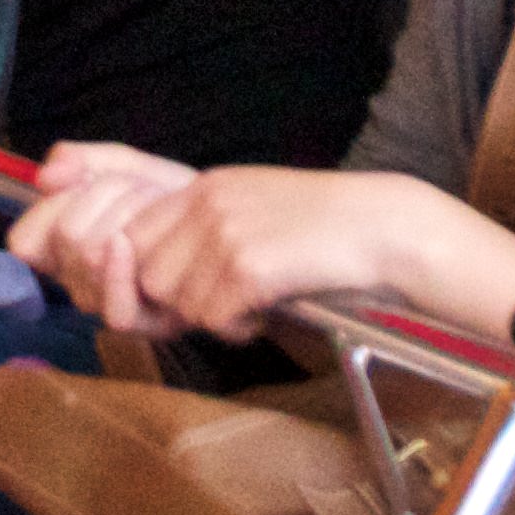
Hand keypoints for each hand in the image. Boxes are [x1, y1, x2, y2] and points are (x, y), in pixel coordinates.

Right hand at [7, 140, 204, 331]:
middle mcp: (78, 283)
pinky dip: (118, 272)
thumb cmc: (168, 196)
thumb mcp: (121, 164)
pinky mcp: (145, 325)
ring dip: (125, 217)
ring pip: (91, 262)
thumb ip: (80, 161)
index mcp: (61, 250)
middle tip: (138, 186)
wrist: (226, 219)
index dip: (50, 208)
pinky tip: (129, 243)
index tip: (84, 179)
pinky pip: (116, 312)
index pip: (25, 242)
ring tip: (156, 203)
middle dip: (103, 195)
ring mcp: (109, 306)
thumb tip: (45, 177)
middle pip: (67, 239)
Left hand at [115, 167, 429, 342]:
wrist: (380, 227)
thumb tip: (154, 275)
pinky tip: (267, 312)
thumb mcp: (251, 205)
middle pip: (149, 276)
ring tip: (252, 305)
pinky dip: (238, 328)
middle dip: (181, 301)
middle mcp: (207, 204)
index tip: (193, 288)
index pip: (134, 234)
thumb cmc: (321, 226)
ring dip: (212, 317)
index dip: (154, 273)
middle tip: (225, 304)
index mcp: (204, 186)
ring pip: (178, 302)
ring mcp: (225, 233)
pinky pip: (213, 318)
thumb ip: (202, 227)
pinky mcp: (249, 265)